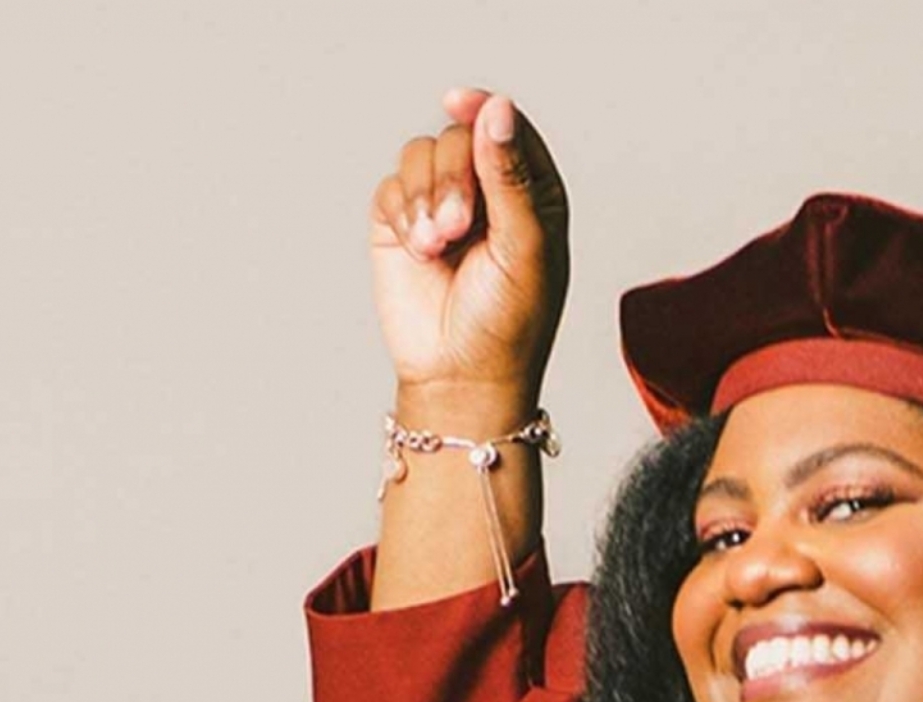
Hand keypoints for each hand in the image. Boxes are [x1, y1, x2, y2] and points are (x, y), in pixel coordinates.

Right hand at [367, 90, 569, 397]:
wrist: (459, 377)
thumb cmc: (509, 322)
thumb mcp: (524, 247)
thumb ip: (510, 176)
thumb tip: (497, 108)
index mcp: (532, 193)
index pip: (508, 129)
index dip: (485, 111)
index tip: (459, 102)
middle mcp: (486, 193)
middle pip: (459, 137)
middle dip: (453, 178)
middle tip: (457, 228)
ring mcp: (441, 206)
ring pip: (421, 154)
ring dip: (425, 195)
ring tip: (437, 244)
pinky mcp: (401, 224)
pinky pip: (391, 185)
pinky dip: (401, 211)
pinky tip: (418, 249)